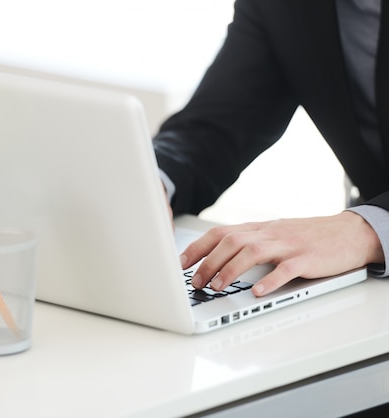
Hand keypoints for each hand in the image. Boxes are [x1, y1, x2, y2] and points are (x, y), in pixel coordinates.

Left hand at [181, 211, 382, 296]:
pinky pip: (285, 269)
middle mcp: (268, 234)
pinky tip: (257, 292)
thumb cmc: (305, 236)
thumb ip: (247, 243)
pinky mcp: (306, 259)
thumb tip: (215, 258)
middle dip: (208, 262)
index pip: (219, 233)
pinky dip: (269, 281)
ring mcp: (287, 246)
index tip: (180, 263)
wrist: (347, 232)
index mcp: (258, 229)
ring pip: (252, 252)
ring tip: (217, 287)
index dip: (197, 247)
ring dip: (230, 270)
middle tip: (195, 282)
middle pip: (231, 242)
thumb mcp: (272, 234)